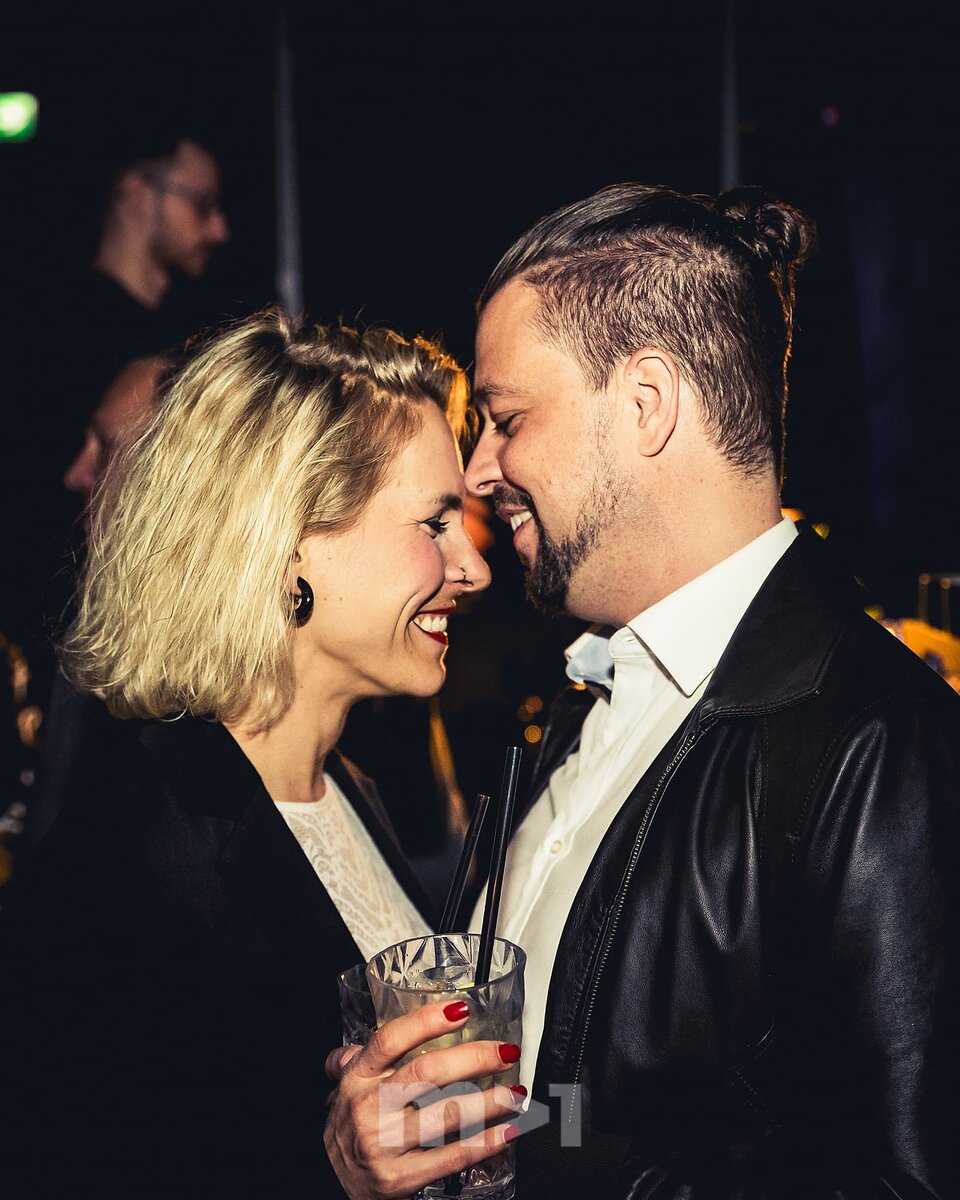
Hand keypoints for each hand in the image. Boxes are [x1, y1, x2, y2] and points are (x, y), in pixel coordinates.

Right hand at [324, 1001, 522, 1199]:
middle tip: (506, 1051)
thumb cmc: (346, 1129)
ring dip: (489, 1101)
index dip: (426, 1021)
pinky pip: (451, 1156)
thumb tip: (367, 1029)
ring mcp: (385, 1143)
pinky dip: (485, 1142)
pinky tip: (507, 1131)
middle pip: (427, 1073)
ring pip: (446, 1115)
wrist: (330, 1185)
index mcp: (359, 1077)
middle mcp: (371, 1107)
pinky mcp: (400, 1177)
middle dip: (474, 1059)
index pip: (391, 1040)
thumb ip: (355, 1056)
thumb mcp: (343, 1087)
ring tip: (516, 1092)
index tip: (462, 1009)